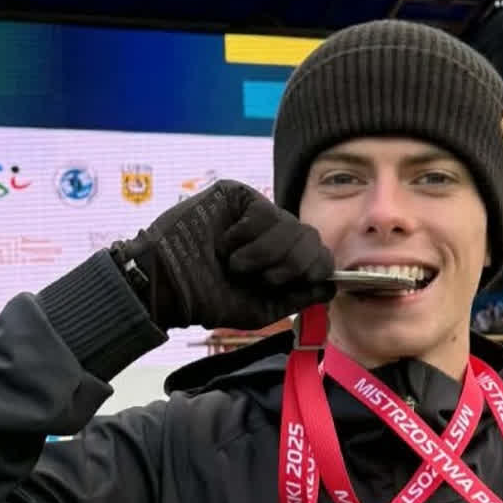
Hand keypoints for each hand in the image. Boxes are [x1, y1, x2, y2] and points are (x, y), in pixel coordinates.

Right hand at [110, 179, 334, 329]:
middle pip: (310, 238)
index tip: (290, 283)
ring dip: (262, 254)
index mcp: (281, 259)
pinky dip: (244, 237)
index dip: (314, 269)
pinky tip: (223, 244)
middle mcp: (273, 233)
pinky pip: (263, 213)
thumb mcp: (262, 307)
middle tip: (259, 278)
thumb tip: (332, 286)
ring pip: (289, 225)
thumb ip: (298, 297)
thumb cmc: (209, 299)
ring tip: (233, 264)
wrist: (170, 285)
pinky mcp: (237, 194)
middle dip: (289, 264)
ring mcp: (256, 211)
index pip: (319, 255)